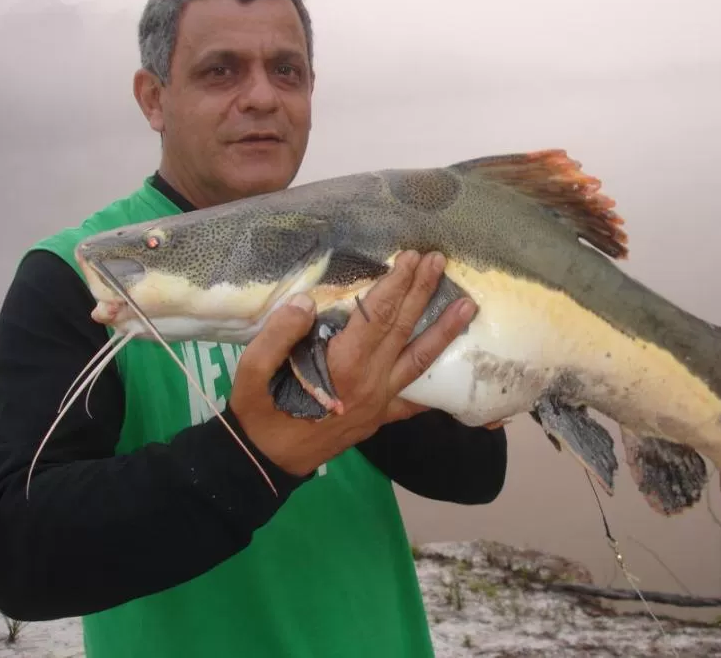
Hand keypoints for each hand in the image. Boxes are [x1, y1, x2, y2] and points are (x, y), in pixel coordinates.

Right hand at [229, 251, 475, 476]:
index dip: (395, 284)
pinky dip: (437, 384)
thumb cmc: (259, 412)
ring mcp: (380, 402)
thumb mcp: (252, 370)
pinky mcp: (381, 418)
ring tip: (468, 306)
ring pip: (420, 361)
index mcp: (341, 365)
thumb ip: (279, 334)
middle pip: (402, 329)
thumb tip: (307, 302)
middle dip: (422, 291)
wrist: (266, 462)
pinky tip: (455, 370)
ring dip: (444, 330)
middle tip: (440, 261)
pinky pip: (416, 400)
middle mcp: (370, 381)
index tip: (411, 258)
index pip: (376, 315)